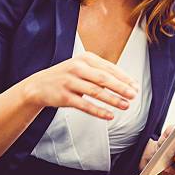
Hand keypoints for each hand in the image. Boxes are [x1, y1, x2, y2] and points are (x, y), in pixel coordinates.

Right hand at [20, 51, 138, 119]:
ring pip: (95, 92)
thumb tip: (126, 83)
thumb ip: (102, 72)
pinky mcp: (64, 96)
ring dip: (112, 99)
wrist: (39, 85)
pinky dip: (98, 111)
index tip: (136, 87)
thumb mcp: (83, 68)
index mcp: (86, 58)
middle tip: (134, 95)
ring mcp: (70, 82)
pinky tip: (109, 115)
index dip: (124, 78)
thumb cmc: (67, 76)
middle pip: (104, 78)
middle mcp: (78, 68)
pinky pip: (84, 105)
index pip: (109, 68)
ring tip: (125, 105)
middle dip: (121, 87)